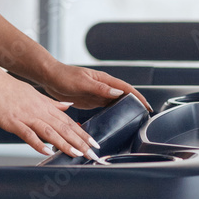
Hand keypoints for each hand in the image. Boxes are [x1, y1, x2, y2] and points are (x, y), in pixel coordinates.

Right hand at [0, 69, 102, 159]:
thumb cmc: (9, 88)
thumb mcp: (35, 93)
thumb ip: (52, 103)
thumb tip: (69, 106)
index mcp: (44, 105)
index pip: (68, 122)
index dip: (82, 133)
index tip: (94, 144)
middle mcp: (39, 111)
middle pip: (63, 128)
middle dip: (80, 142)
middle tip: (93, 154)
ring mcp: (26, 116)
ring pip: (50, 131)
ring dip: (64, 144)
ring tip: (77, 154)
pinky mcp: (13, 122)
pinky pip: (28, 134)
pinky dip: (38, 144)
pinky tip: (47, 152)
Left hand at [38, 62, 152, 111]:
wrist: (50, 78)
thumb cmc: (64, 76)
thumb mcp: (82, 82)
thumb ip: (100, 88)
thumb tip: (117, 92)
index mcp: (103, 80)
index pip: (126, 88)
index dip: (138, 97)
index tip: (147, 106)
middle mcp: (103, 87)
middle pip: (124, 96)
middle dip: (135, 105)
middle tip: (145, 118)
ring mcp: (98, 94)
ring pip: (116, 103)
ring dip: (125, 110)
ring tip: (135, 121)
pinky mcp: (91, 101)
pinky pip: (106, 108)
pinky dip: (113, 114)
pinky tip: (116, 121)